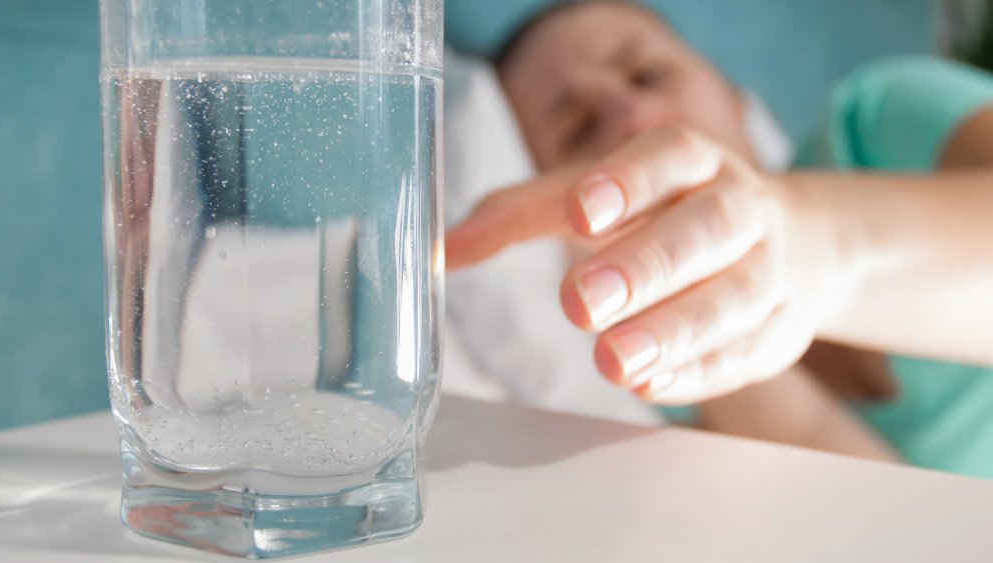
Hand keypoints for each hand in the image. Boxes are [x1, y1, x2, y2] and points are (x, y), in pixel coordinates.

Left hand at [447, 128, 845, 404]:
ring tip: (613, 362)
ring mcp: (768, 271)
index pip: (668, 158)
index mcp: (691, 163)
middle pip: (704, 232)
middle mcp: (738, 209)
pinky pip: (746, 353)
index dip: (626, 182)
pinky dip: (699, 372)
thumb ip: (524, 215)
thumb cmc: (667, 215)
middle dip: (644, 267)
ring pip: (734, 298)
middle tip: (580, 303)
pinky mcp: (779, 331)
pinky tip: (650, 384)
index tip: (577, 212)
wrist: (790, 245)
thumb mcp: (603, 199)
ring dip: (674, 331)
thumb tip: (444, 249)